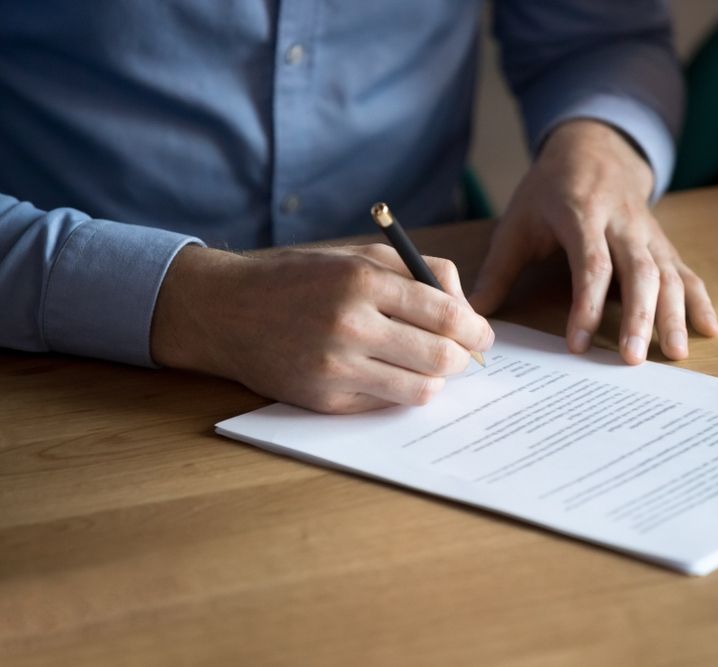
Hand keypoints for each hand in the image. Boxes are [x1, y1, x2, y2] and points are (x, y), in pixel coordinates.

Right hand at [151, 244, 494, 413]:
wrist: (227, 310)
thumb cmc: (300, 278)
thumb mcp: (358, 256)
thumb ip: (419, 271)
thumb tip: (466, 307)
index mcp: (363, 281)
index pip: (446, 316)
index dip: (476, 330)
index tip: (482, 335)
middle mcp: (350, 325)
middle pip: (441, 357)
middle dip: (464, 358)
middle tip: (464, 354)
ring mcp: (335, 368)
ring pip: (420, 389)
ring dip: (436, 379)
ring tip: (429, 365)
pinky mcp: (323, 400)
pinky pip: (384, 404)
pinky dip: (398, 391)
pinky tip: (389, 374)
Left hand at [470, 119, 717, 363]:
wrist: (595, 148)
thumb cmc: (551, 190)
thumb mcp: (518, 220)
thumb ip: (499, 268)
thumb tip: (473, 311)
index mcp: (582, 214)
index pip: (590, 264)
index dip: (586, 305)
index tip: (578, 344)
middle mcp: (622, 223)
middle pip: (639, 271)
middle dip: (639, 316)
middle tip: (632, 359)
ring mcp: (649, 233)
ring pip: (669, 274)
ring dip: (674, 315)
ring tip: (675, 354)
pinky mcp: (663, 244)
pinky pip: (686, 272)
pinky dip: (700, 301)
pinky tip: (709, 330)